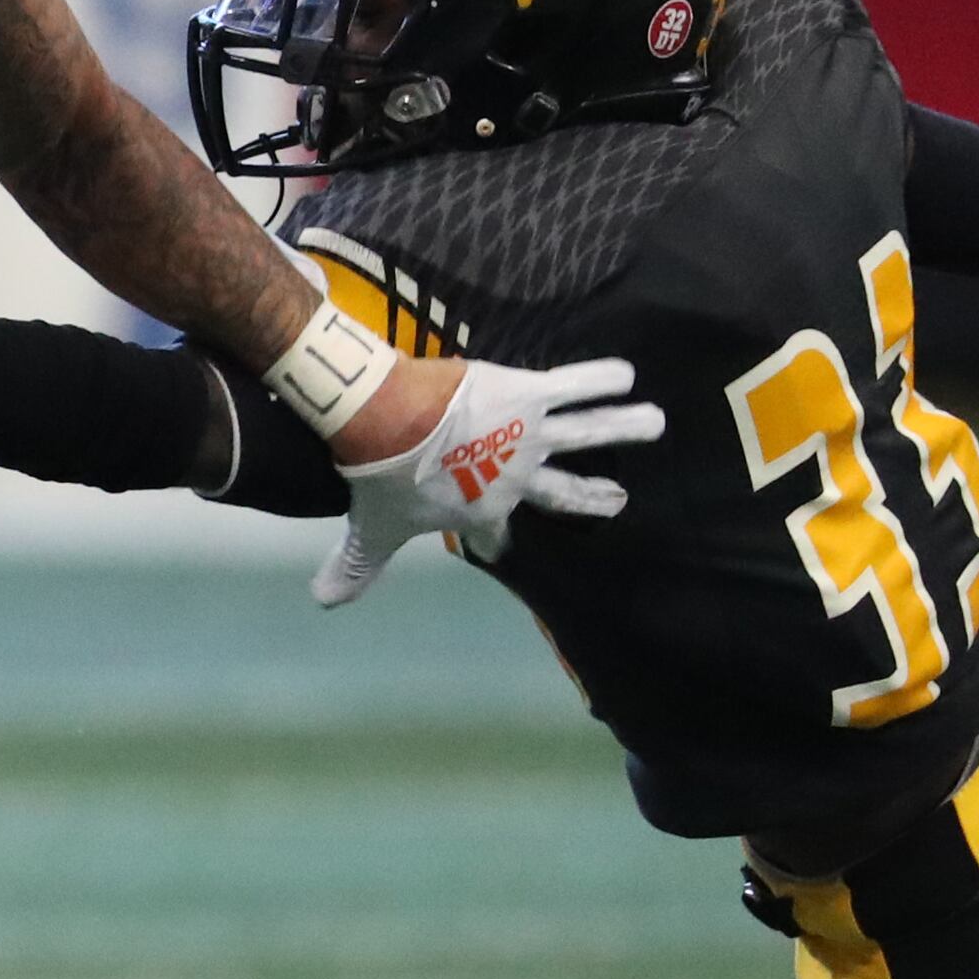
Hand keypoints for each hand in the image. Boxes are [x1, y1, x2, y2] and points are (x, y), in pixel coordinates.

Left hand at [314, 358, 663, 606]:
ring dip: (623, 427)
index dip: (493, 539)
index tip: (497, 543)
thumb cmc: (381, 474)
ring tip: (656, 422)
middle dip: (590, 496)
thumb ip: (356, 567)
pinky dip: (601, 379)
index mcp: (480, 510)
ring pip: (587, 432)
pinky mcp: (528, 395)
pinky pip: (574, 386)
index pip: (493, 533)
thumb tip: (322, 604)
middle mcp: (514, 477)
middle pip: (561, 492)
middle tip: (618, 500)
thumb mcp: (372, 529)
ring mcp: (527, 436)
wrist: (384, 419)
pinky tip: (627, 373)